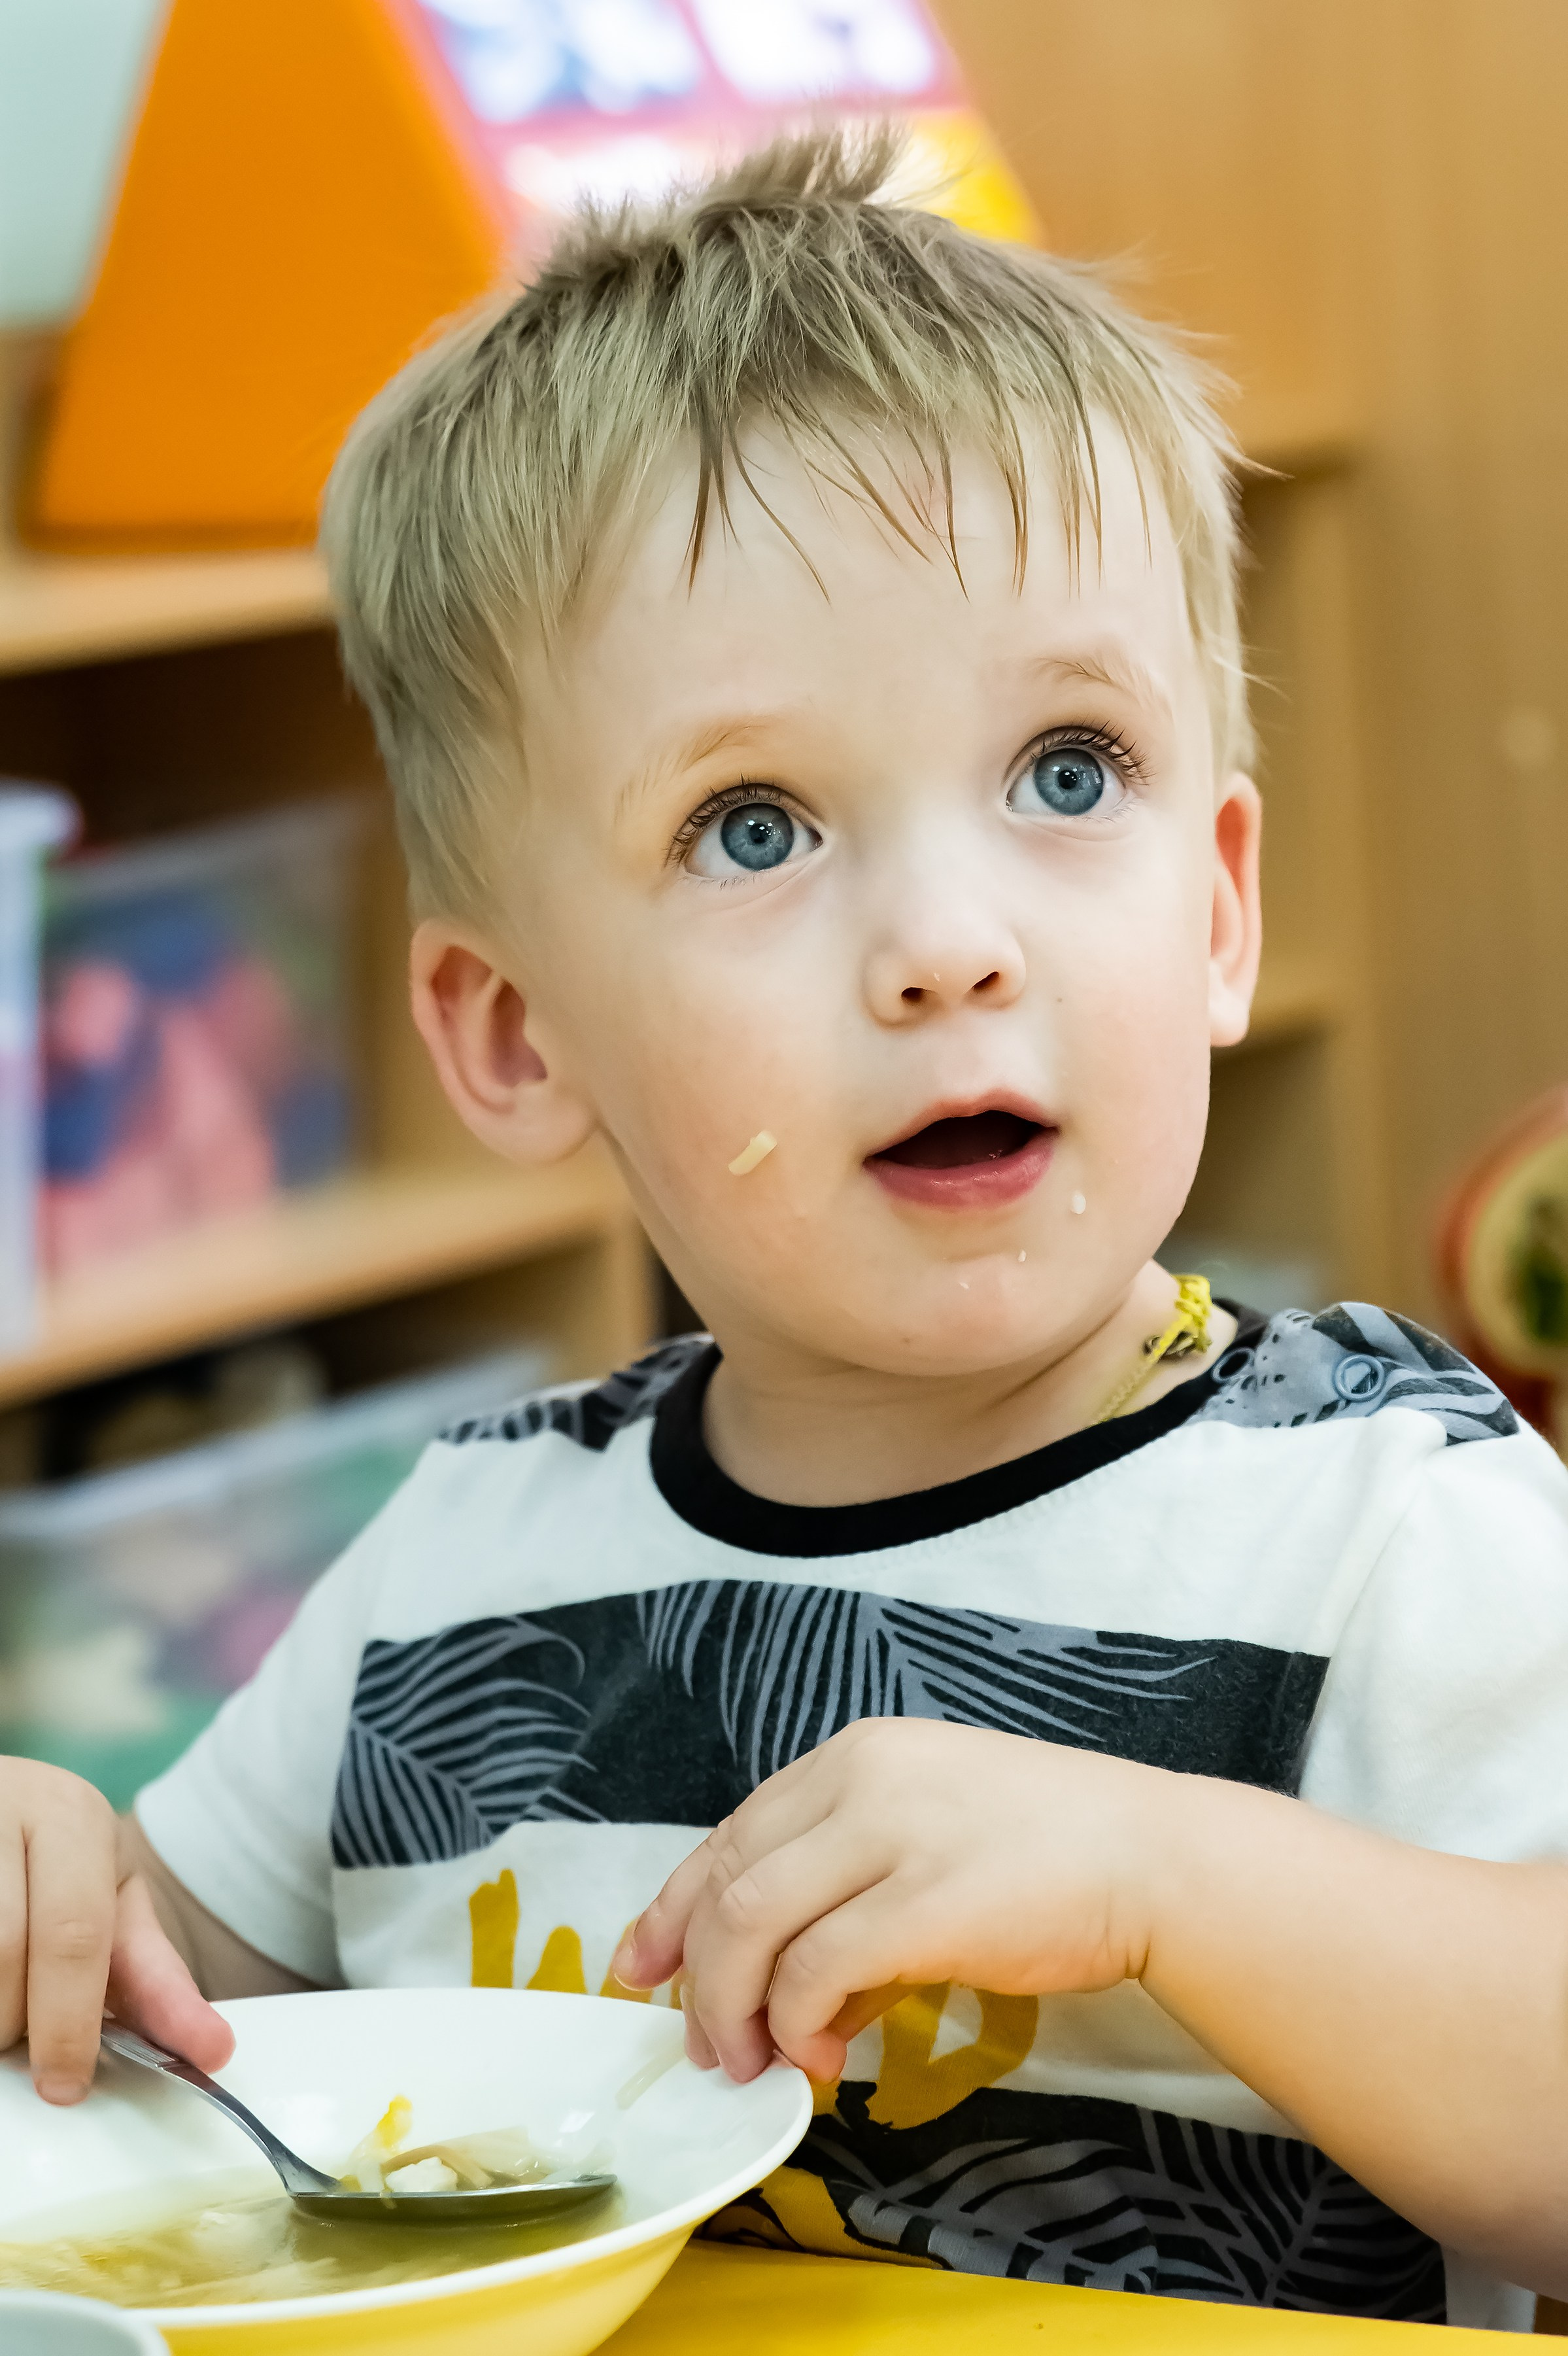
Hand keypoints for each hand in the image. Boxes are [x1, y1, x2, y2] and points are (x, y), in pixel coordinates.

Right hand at [0, 1758, 233, 2103]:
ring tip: (12, 2012)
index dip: (69, 2021)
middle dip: (24, 2020)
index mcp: (71, 1817)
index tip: (69, 2086)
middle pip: (7, 1954)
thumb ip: (151, 1966)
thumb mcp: (108, 1892)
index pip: (74, 1933)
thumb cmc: (52, 1858)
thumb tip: (209, 2048)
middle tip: (36, 2054)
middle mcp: (10, 1809)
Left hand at [612, 1719, 1175, 2081]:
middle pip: (729, 1884)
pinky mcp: (931, 1901)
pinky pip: (819, 1971)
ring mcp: (896, 1834)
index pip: (731, 1834)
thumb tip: (777, 1982)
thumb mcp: (926, 1831)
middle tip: (708, 2047)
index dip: (672, 1908)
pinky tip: (822, 2058)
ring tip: (759, 2063)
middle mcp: (862, 1776)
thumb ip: (847, 1884)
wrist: (1153, 1856)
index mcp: (855, 1755)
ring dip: (738, 2012)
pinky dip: (799, 2024)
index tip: (642, 1967)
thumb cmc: (1046, 1851)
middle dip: (699, 1977)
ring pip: (755, 1927)